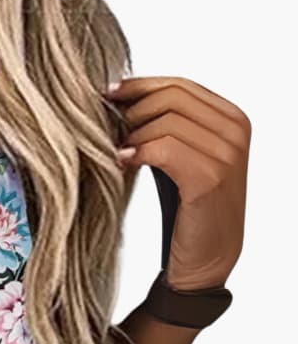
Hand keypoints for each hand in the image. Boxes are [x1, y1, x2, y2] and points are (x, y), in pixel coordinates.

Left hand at [107, 76, 250, 289]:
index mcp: (231, 118)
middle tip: (109, 132)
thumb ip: (165, 128)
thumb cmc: (186, 209)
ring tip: (117, 154)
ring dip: (132, 135)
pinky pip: (165, 148)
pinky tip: (122, 162)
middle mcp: (235, 130)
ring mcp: (227, 154)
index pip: (180, 84)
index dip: (140, 86)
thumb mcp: (179, 159)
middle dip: (133, 110)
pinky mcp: (210, 179)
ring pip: (166, 119)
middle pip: (172, 96)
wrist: (204, 259)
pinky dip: (138, 152)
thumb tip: (120, 102)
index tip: (108, 95)